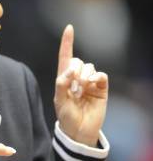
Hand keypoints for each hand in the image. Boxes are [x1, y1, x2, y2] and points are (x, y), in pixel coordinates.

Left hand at [54, 24, 107, 145]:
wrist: (79, 131)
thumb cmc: (67, 117)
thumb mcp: (59, 101)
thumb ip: (61, 83)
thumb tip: (70, 70)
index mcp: (64, 79)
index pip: (65, 57)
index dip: (67, 42)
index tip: (69, 28)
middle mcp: (77, 78)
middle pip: (77, 61)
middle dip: (75, 70)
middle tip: (73, 87)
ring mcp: (90, 83)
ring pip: (89, 67)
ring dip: (84, 76)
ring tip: (80, 91)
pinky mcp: (101, 88)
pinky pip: (101, 75)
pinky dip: (96, 77)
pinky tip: (92, 84)